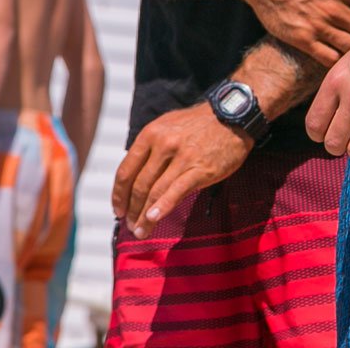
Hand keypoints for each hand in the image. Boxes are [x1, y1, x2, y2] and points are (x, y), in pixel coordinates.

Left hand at [113, 103, 250, 238]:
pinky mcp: (199, 169)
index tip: (118, 209)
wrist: (232, 116)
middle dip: (131, 209)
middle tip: (129, 225)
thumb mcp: (168, 127)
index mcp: (150, 134)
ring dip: (144, 216)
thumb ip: (150, 149)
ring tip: (140, 231)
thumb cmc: (198, 124)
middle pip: (139, 185)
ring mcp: (181, 157)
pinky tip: (154, 219)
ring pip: (155, 192)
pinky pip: (176, 192)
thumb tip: (134, 177)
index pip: (126, 170)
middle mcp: (162, 145)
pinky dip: (163, 207)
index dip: (118, 194)